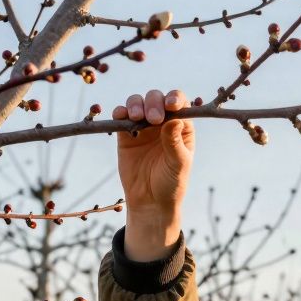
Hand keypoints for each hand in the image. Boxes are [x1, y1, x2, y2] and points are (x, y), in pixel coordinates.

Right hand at [112, 89, 193, 258]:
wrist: (150, 202)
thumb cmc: (171, 184)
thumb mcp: (178, 165)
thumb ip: (175, 143)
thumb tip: (175, 120)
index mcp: (181, 127)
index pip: (179, 104)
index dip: (174, 99)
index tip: (171, 105)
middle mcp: (162, 122)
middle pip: (157, 99)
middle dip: (154, 103)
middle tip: (153, 120)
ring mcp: (143, 127)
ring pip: (138, 103)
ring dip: (136, 105)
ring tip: (137, 118)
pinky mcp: (125, 135)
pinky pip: (121, 117)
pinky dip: (119, 112)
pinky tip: (120, 116)